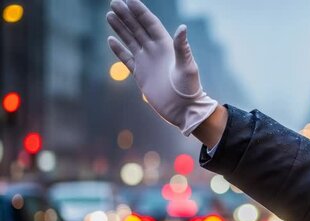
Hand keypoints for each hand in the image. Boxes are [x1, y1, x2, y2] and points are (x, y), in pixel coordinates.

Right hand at [106, 0, 217, 135]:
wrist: (184, 110)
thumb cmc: (189, 88)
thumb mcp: (187, 66)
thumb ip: (182, 47)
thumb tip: (182, 27)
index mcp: (167, 46)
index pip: (150, 24)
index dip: (140, 11)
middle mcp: (155, 51)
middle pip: (138, 29)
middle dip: (126, 15)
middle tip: (114, 2)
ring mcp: (147, 62)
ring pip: (130, 40)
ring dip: (120, 28)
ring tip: (110, 14)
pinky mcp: (140, 75)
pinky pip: (127, 59)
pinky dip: (119, 50)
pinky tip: (111, 39)